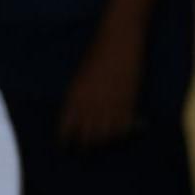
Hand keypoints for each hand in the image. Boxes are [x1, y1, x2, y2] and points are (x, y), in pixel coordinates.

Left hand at [60, 28, 143, 147]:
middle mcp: (91, 105)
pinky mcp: (130, 102)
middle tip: (84, 152)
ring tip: (104, 145)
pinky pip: (125, 127)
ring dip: (104, 141)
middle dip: (84, 145)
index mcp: (75, 98)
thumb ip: (79, 97)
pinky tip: (127, 133)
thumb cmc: (97, 54)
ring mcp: (111, 105)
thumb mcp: (81, 77)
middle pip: (86, 136)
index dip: (65, 140)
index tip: (65, 147)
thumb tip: (79, 115)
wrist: (118, 41)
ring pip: (106, 136)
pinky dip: (125, 133)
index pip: (67, 128)